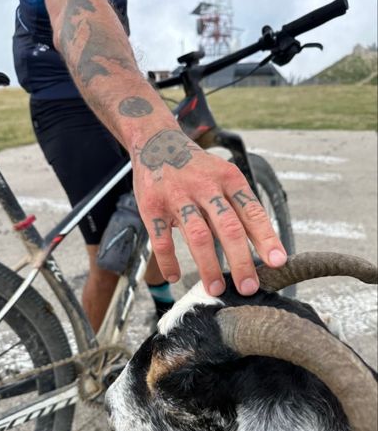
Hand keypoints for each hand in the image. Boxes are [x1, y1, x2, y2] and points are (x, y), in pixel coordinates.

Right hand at [132, 128, 286, 296]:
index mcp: (228, 178)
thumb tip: (262, 246)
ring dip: (209, 266)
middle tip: (248, 287)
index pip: (252, 211)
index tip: (278, 262)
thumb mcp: (223, 175)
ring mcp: (177, 196)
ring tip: (216, 290)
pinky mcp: (152, 206)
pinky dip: (169, 261)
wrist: (156, 141)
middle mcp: (205, 186)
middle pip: (228, 227)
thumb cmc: (197, 168)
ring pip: (198, 236)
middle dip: (240, 260)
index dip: (266, 237)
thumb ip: (237, 206)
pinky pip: (162, 239)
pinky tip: (175, 276)